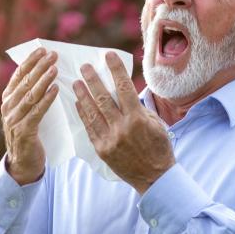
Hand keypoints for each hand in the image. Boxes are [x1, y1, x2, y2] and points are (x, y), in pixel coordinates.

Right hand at [1, 48, 58, 184]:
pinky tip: (55, 90)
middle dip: (39, 67)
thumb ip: (32, 95)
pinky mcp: (23, 131)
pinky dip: (46, 99)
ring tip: (55, 68)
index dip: (30, 61)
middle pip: (25, 82)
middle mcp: (8, 107)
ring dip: (43, 80)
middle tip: (53, 54)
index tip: (42, 49)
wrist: (23, 164)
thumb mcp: (27, 111)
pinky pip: (36, 112)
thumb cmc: (30, 134)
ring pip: (30, 95)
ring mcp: (13, 120)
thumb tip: (46, 72)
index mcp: (8, 99)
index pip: (18, 75)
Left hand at [73, 52, 173, 193]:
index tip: (108, 55)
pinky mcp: (101, 150)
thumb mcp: (156, 123)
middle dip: (93, 80)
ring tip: (76, 82)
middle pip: (103, 98)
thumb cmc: (159, 148)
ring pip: (92, 112)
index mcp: (137, 118)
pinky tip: (77, 103)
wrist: (155, 178)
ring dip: (82, 95)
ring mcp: (109, 139)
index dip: (115, 69)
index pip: (124, 87)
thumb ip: (139, 108)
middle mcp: (121, 127)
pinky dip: (83, 114)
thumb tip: (123, 93)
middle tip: (84, 67)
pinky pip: (89, 128)